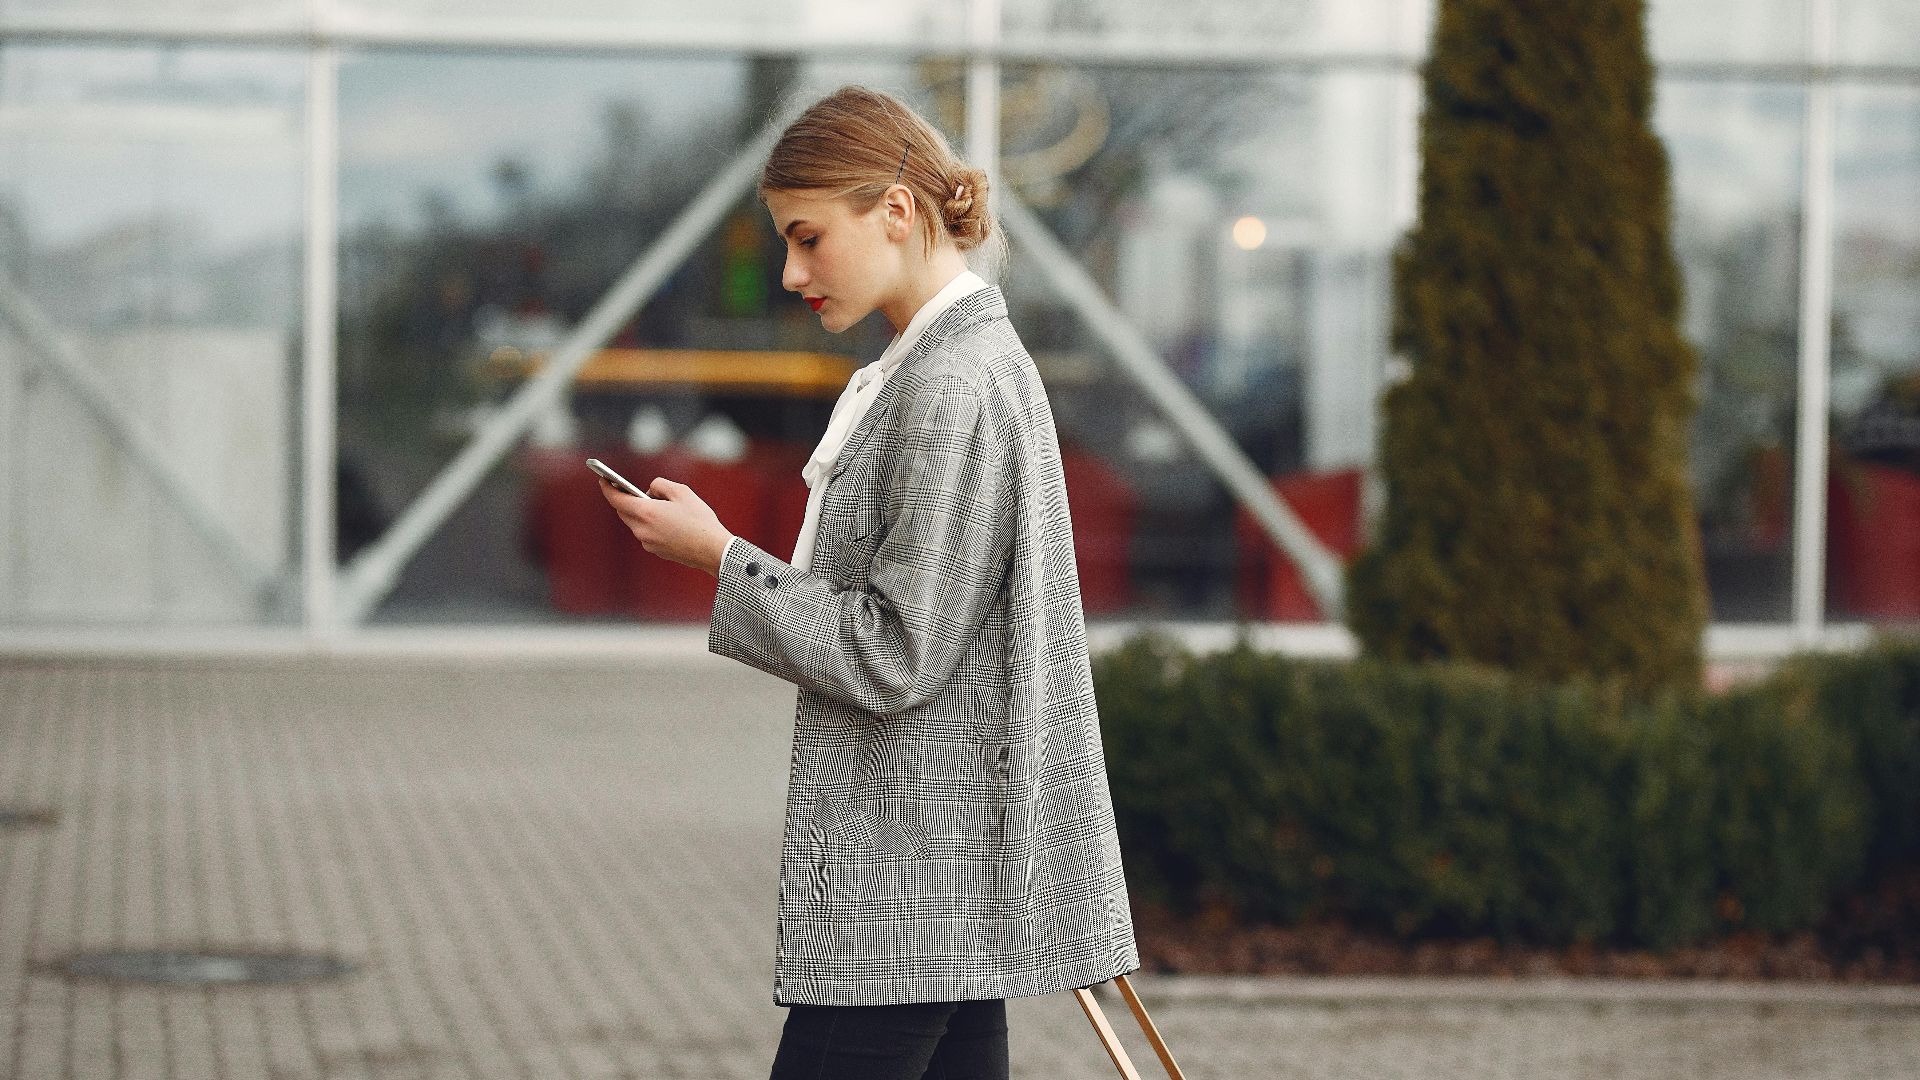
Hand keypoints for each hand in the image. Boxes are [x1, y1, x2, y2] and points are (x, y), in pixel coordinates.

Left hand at [598, 476, 733, 576]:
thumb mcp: (682, 492)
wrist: (712, 550)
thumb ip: (660, 485)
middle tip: (629, 489)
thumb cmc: (699, 520)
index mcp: (646, 513)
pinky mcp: (655, 551)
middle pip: (624, 512)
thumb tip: (649, 492)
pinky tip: (665, 521)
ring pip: (635, 523)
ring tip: (654, 504)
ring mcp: (647, 543)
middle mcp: (642, 530)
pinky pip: (646, 533)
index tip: (603, 480)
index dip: (607, 488)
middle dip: (625, 500)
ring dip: (640, 513)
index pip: (617, 499)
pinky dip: (650, 524)